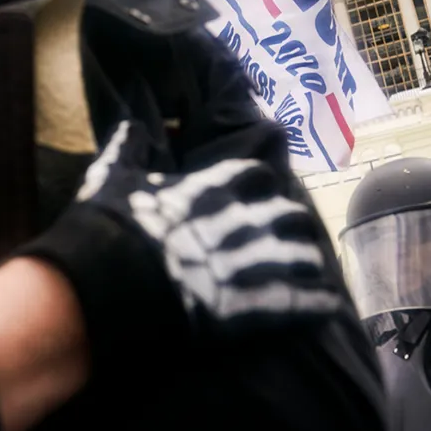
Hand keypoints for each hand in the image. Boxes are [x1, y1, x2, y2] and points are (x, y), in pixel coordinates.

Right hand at [75, 120, 341, 331]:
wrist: (106, 281)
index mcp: (212, 189)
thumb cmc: (108, 227)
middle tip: (288, 236)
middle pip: (290, 215)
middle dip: (290, 226)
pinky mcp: (256, 305)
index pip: (257, 175)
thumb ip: (127, 148)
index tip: (260, 194)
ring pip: (304, 256)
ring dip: (307, 264)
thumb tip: (131, 123)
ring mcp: (252, 263)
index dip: (261, 186)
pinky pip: (304, 302)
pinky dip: (317, 303)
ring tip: (308, 273)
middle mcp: (242, 220)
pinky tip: (325, 306)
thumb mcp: (111, 177)